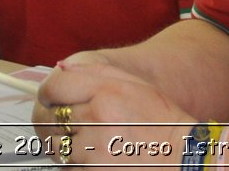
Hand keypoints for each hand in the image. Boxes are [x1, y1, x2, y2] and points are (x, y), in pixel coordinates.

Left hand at [36, 57, 192, 165]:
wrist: (182, 156)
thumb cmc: (159, 119)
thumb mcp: (133, 83)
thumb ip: (94, 72)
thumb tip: (60, 68)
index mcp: (106, 91)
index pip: (54, 87)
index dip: (47, 93)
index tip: (48, 98)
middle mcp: (98, 119)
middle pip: (49, 118)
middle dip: (47, 120)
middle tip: (56, 122)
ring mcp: (96, 150)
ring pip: (56, 146)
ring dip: (62, 143)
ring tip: (82, 141)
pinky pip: (69, 167)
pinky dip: (74, 163)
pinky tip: (92, 157)